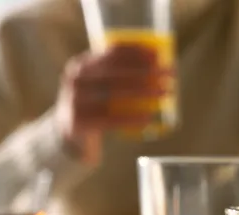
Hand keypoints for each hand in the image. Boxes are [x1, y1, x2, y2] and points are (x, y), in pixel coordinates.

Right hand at [55, 44, 170, 164]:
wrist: (68, 138)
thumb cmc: (92, 109)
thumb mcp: (98, 86)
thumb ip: (117, 75)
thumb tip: (157, 66)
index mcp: (82, 65)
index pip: (111, 52)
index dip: (137, 52)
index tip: (160, 55)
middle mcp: (76, 80)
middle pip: (117, 73)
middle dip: (147, 73)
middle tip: (170, 75)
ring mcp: (75, 102)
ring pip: (115, 96)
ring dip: (144, 93)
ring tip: (165, 94)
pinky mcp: (79, 124)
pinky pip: (111, 120)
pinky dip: (132, 118)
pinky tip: (149, 117)